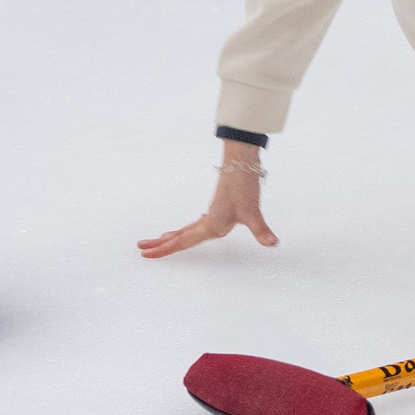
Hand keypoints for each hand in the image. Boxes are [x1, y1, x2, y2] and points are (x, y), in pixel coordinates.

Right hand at [137, 142, 278, 256]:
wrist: (241, 160)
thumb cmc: (243, 184)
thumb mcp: (253, 211)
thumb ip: (262, 230)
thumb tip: (273, 243)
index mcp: (211, 225)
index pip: (182, 241)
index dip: (164, 249)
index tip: (146, 254)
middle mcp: (208, 221)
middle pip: (179, 236)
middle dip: (160, 244)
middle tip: (141, 248)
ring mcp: (211, 213)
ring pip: (185, 229)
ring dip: (171, 236)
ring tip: (158, 239)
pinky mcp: (218, 207)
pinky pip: (195, 224)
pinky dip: (186, 229)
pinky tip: (190, 230)